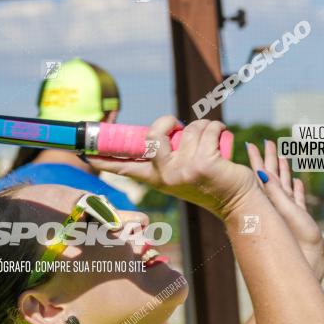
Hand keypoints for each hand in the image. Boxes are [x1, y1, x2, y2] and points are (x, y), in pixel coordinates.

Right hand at [87, 117, 257, 218]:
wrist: (238, 201)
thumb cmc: (211, 183)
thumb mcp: (182, 173)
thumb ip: (168, 157)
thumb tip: (157, 132)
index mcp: (156, 179)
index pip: (126, 168)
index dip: (105, 160)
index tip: (86, 154)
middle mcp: (166, 176)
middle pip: (154, 135)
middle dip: (167, 121)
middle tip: (179, 125)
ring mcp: (185, 170)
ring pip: (189, 128)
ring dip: (204, 127)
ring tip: (211, 143)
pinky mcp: (205, 163)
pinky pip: (208, 128)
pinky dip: (218, 128)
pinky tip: (222, 139)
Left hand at [245, 140, 323, 279]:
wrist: (309, 260)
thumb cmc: (298, 238)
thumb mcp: (285, 211)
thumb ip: (274, 192)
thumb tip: (257, 173)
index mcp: (270, 201)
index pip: (260, 174)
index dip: (256, 159)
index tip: (250, 144)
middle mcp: (276, 204)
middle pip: (272, 176)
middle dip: (270, 159)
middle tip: (268, 142)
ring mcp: (288, 210)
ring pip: (284, 185)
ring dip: (283, 171)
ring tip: (281, 157)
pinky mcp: (299, 217)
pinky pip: (296, 198)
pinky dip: (295, 188)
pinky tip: (295, 181)